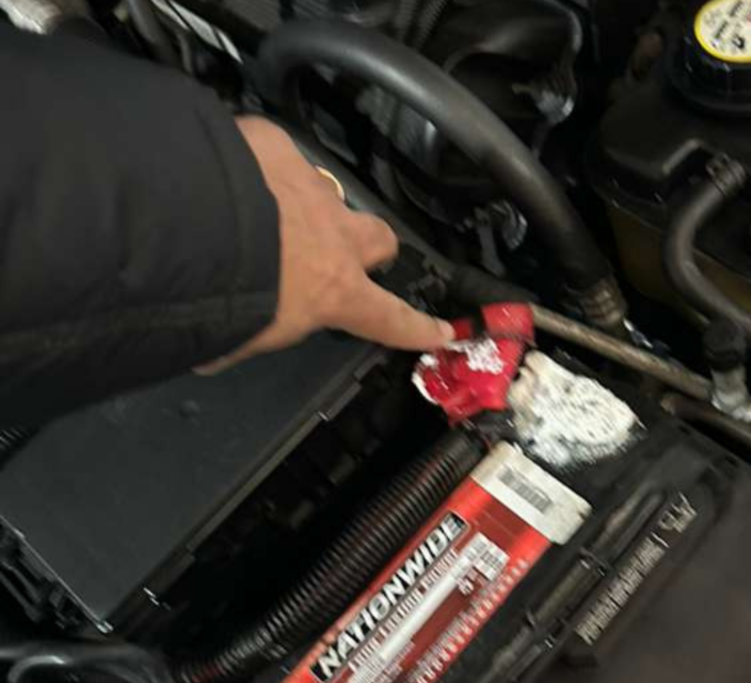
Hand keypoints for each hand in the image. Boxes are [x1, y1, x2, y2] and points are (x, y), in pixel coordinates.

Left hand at [198, 117, 453, 372]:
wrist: (181, 226)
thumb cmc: (217, 299)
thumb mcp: (244, 337)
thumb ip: (256, 331)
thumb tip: (228, 340)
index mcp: (334, 291)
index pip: (388, 318)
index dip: (418, 328)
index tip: (441, 329)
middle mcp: (335, 237)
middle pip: (380, 238)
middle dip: (368, 248)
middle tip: (340, 256)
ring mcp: (309, 187)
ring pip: (329, 195)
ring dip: (309, 208)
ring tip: (266, 212)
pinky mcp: (273, 145)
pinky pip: (278, 153)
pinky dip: (261, 164)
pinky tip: (232, 171)